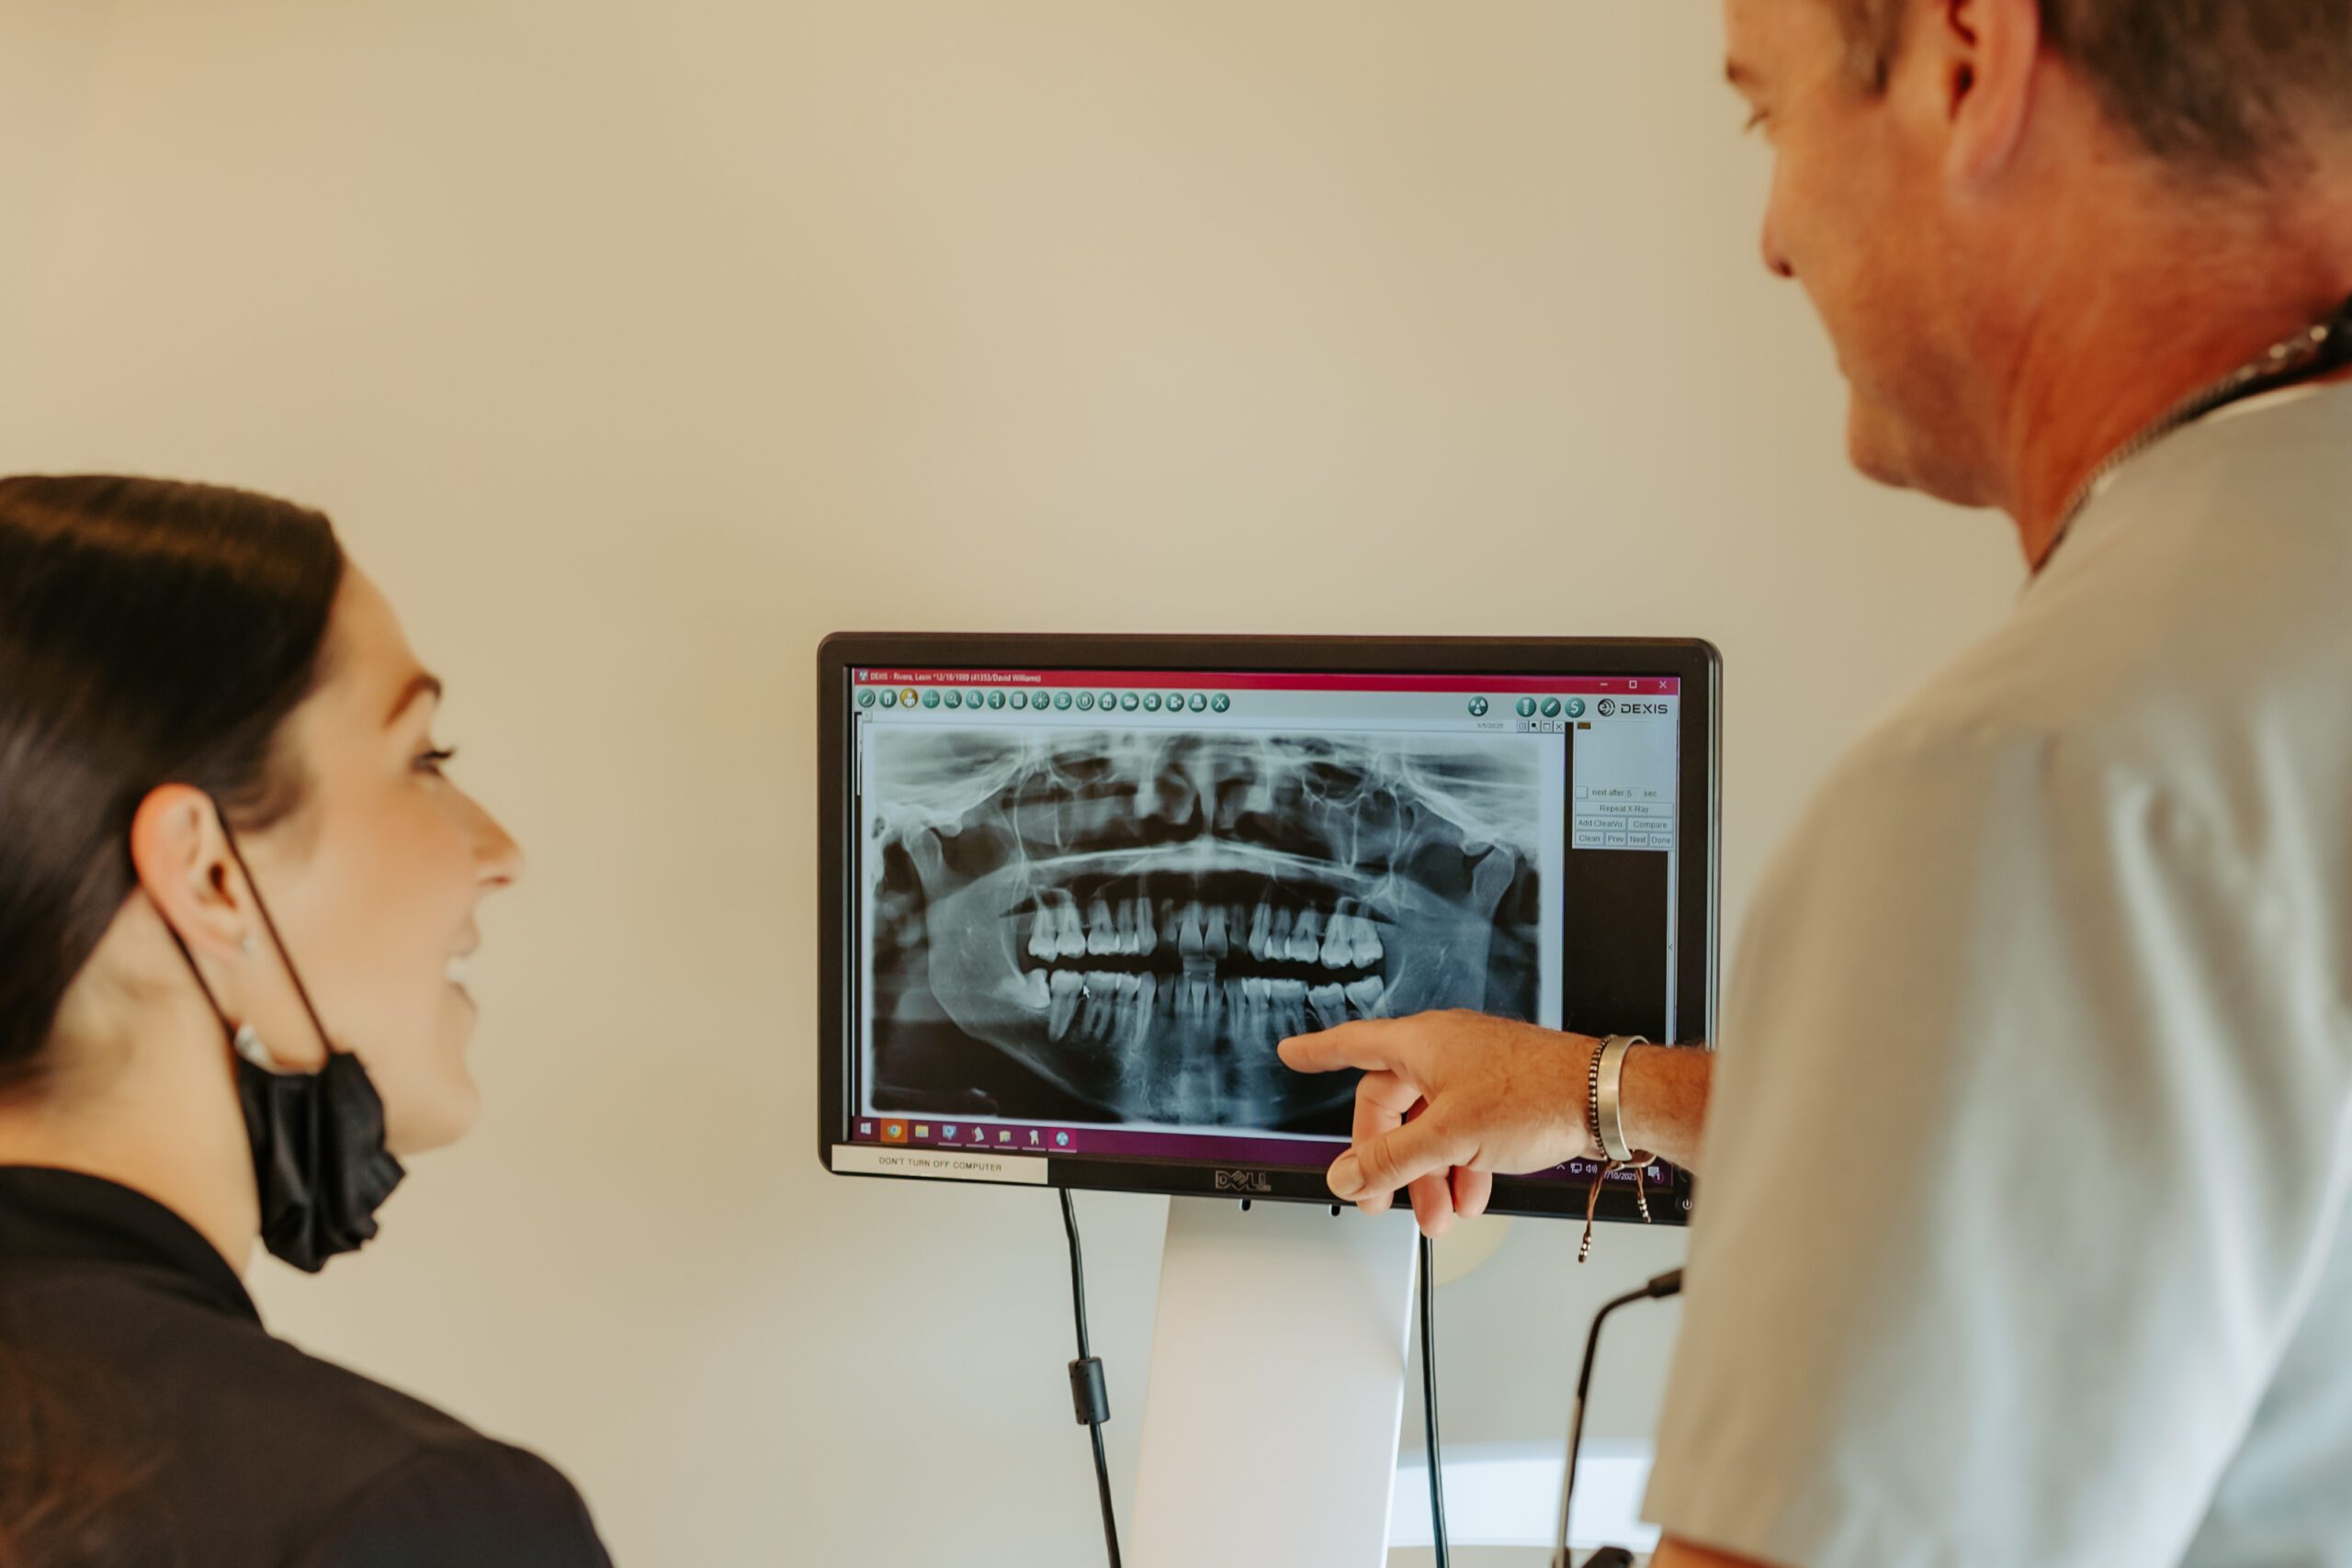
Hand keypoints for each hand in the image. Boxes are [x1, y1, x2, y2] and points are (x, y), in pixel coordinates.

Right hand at [1277, 1011, 1600, 1237]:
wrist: (1605, 1099)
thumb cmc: (1537, 1093)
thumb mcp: (1450, 1136)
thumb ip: (1392, 1159)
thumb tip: (1348, 1174)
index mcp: (1423, 1044)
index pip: (1354, 1045)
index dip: (1319, 1053)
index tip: (1293, 1055)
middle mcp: (1446, 1053)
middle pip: (1392, 1105)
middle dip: (1389, 1159)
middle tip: (1382, 1198)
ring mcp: (1475, 1075)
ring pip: (1431, 1127)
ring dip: (1429, 1174)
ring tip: (1440, 1213)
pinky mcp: (1502, 1097)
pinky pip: (1464, 1133)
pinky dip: (1461, 1165)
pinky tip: (1472, 1195)